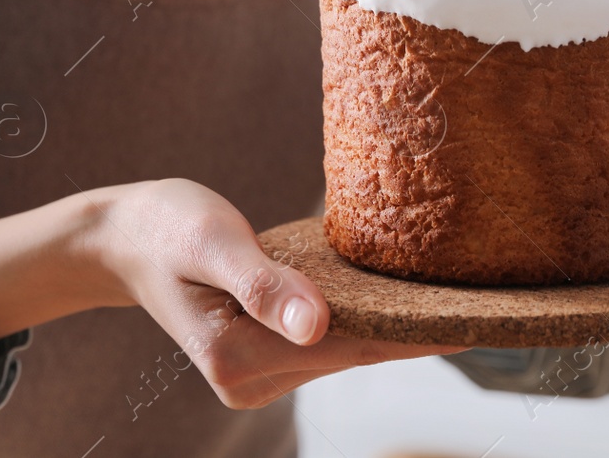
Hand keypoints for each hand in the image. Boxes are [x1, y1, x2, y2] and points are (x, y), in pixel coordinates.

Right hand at [0, 179, 456, 410]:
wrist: (126, 235)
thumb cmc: (167, 227)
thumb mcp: (214, 242)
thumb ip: (263, 283)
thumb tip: (317, 325)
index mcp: (237, 358)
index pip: (350, 346)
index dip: (414, 332)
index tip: (474, 318)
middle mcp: (249, 380)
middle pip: (356, 352)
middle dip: (414, 328)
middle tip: (482, 300)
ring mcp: (256, 374)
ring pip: (347, 348)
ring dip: (393, 322)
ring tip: (454, 294)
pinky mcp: (264, 357)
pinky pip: (330, 339)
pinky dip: (363, 316)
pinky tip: (399, 296)